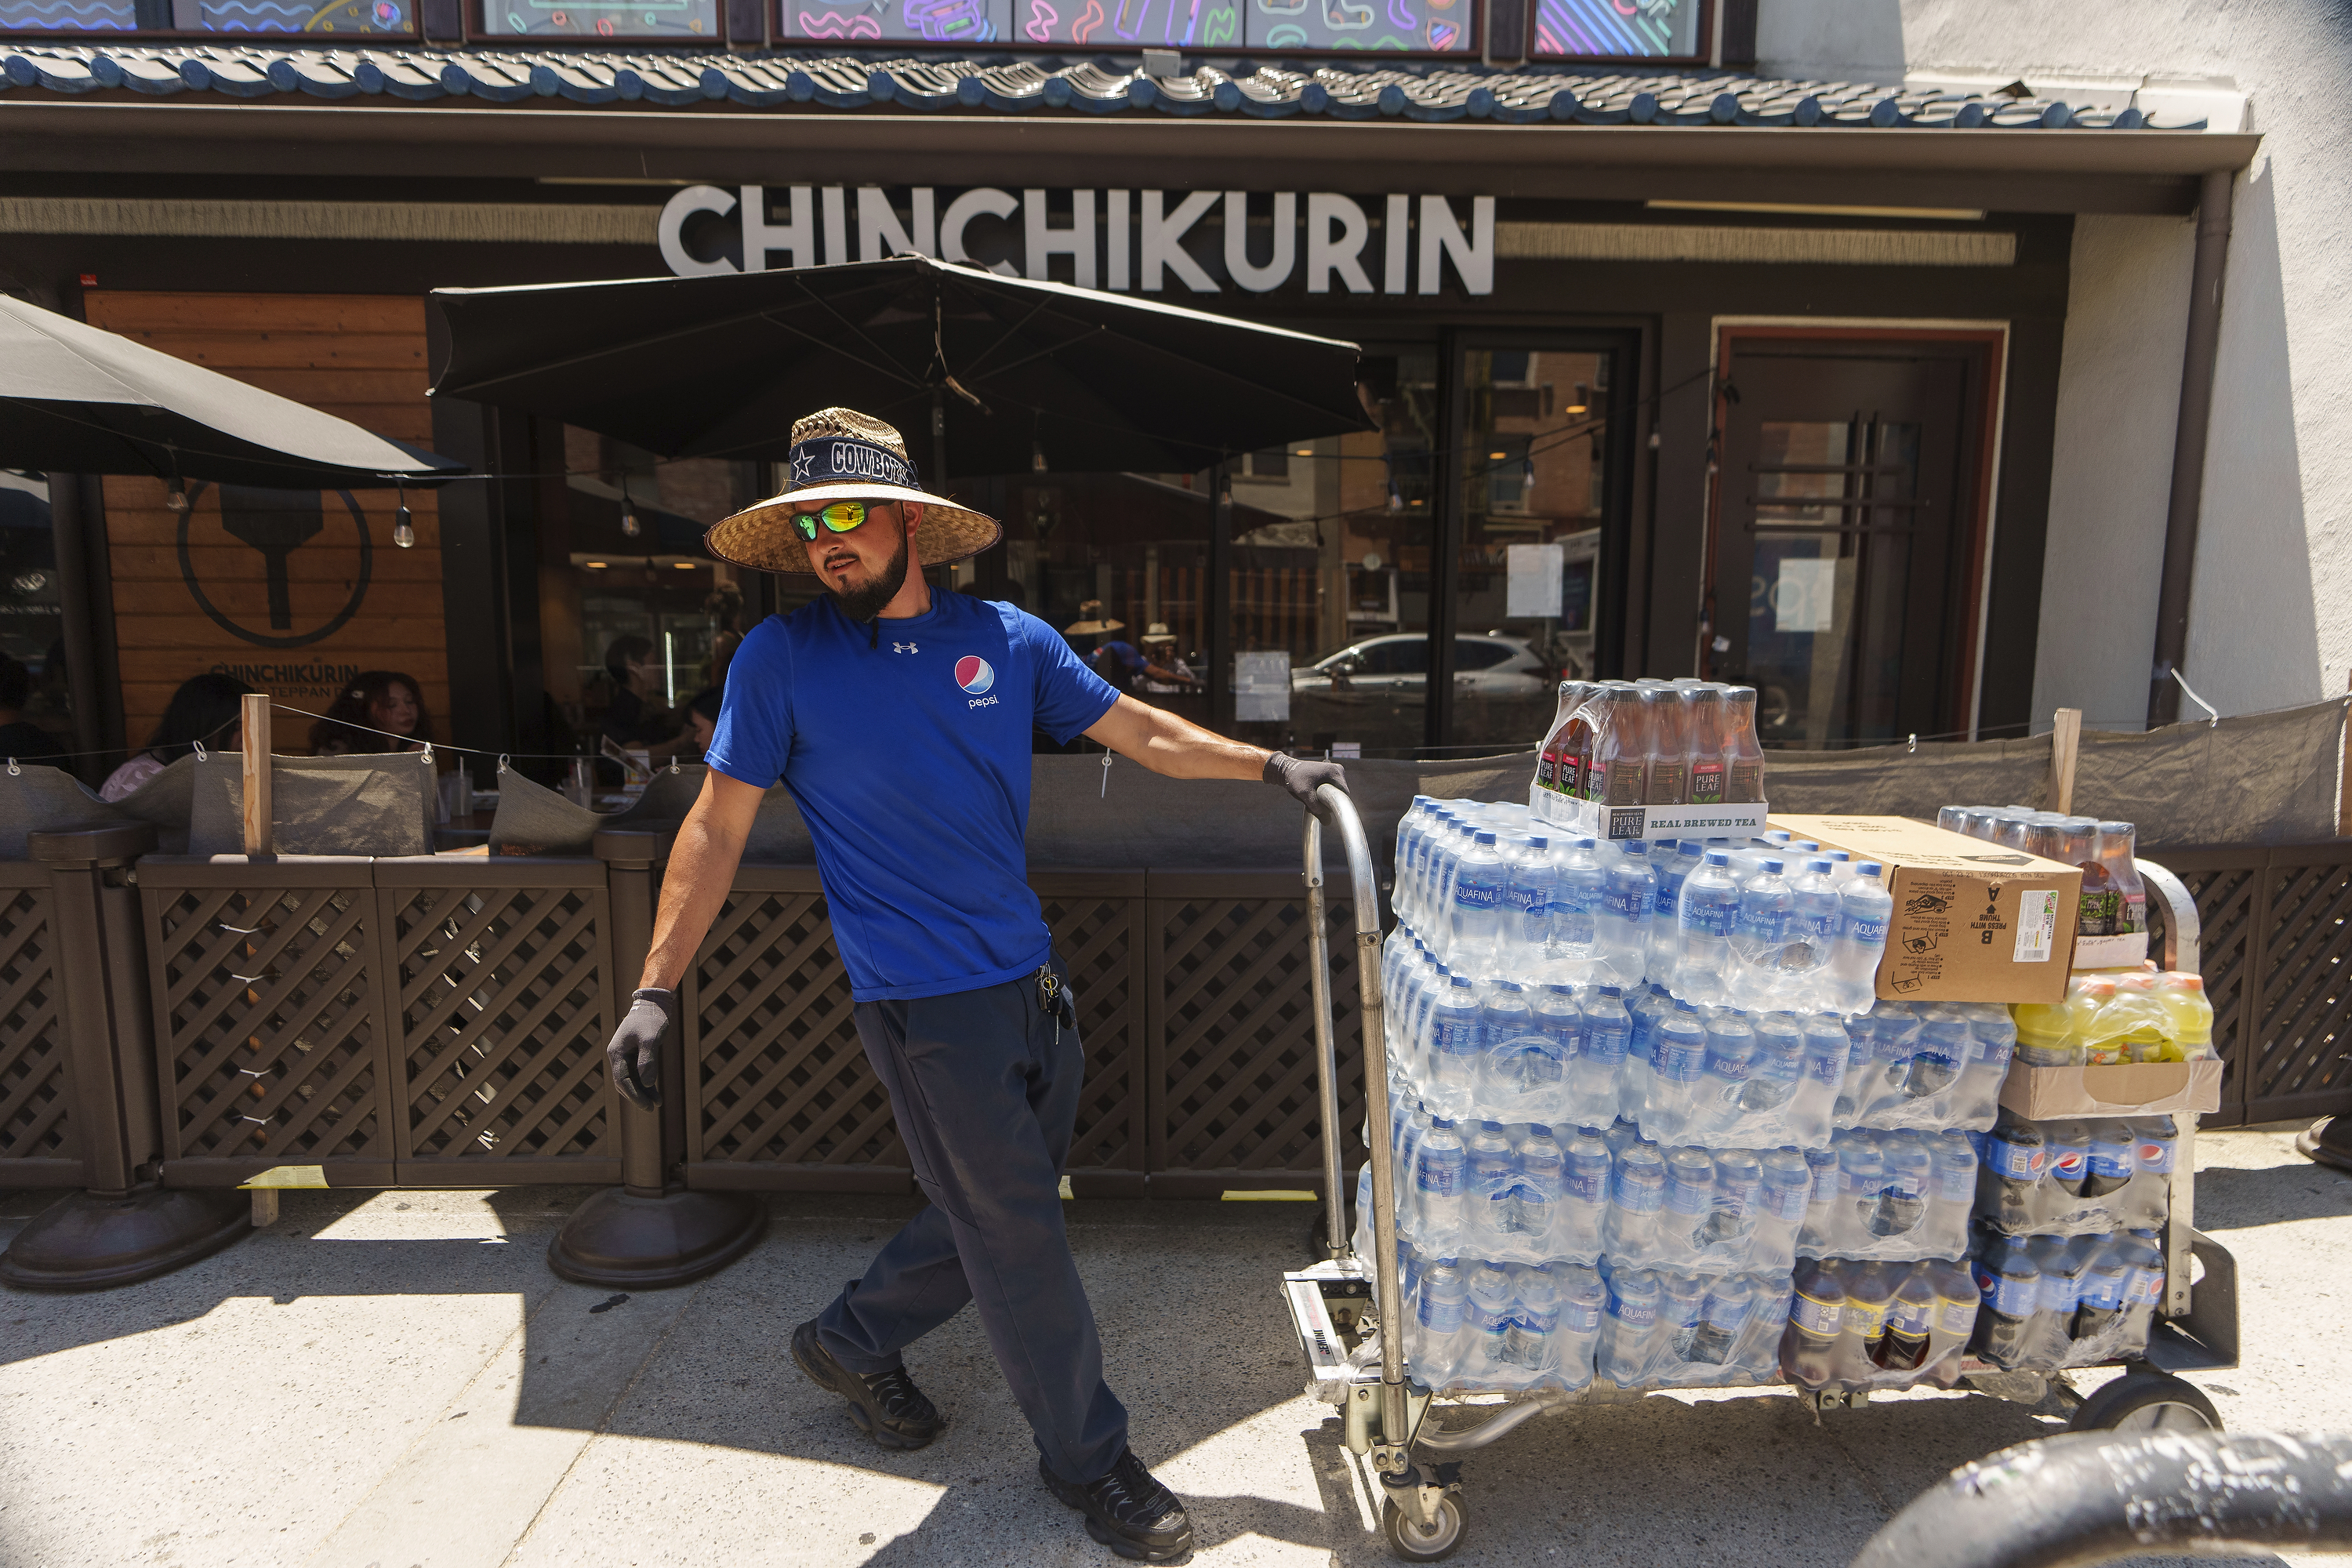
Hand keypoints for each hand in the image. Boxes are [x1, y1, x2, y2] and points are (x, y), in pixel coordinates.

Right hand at [608, 988, 674, 1110]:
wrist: (654, 1001)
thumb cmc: (651, 1018)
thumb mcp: (651, 1039)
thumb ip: (647, 1061)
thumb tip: (646, 1084)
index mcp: (617, 1052)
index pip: (622, 1080)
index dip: (634, 1095)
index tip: (647, 1106)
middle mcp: (618, 1055)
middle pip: (624, 1082)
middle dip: (637, 1096)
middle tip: (652, 1108)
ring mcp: (626, 1055)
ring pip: (632, 1079)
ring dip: (643, 1091)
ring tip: (657, 1104)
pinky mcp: (635, 1053)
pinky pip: (638, 1073)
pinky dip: (646, 1083)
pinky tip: (656, 1093)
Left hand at [1263, 753, 1348, 808]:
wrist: (1287, 769)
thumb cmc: (1295, 777)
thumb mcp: (1304, 793)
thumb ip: (1315, 806)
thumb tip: (1327, 822)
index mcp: (1335, 771)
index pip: (1344, 793)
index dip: (1337, 803)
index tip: (1326, 810)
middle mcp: (1338, 770)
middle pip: (1340, 793)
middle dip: (1330, 801)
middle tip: (1315, 802)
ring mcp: (1334, 772)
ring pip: (1336, 793)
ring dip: (1327, 799)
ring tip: (1313, 796)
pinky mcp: (1330, 776)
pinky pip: (1332, 789)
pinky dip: (1324, 795)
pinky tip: (1314, 794)